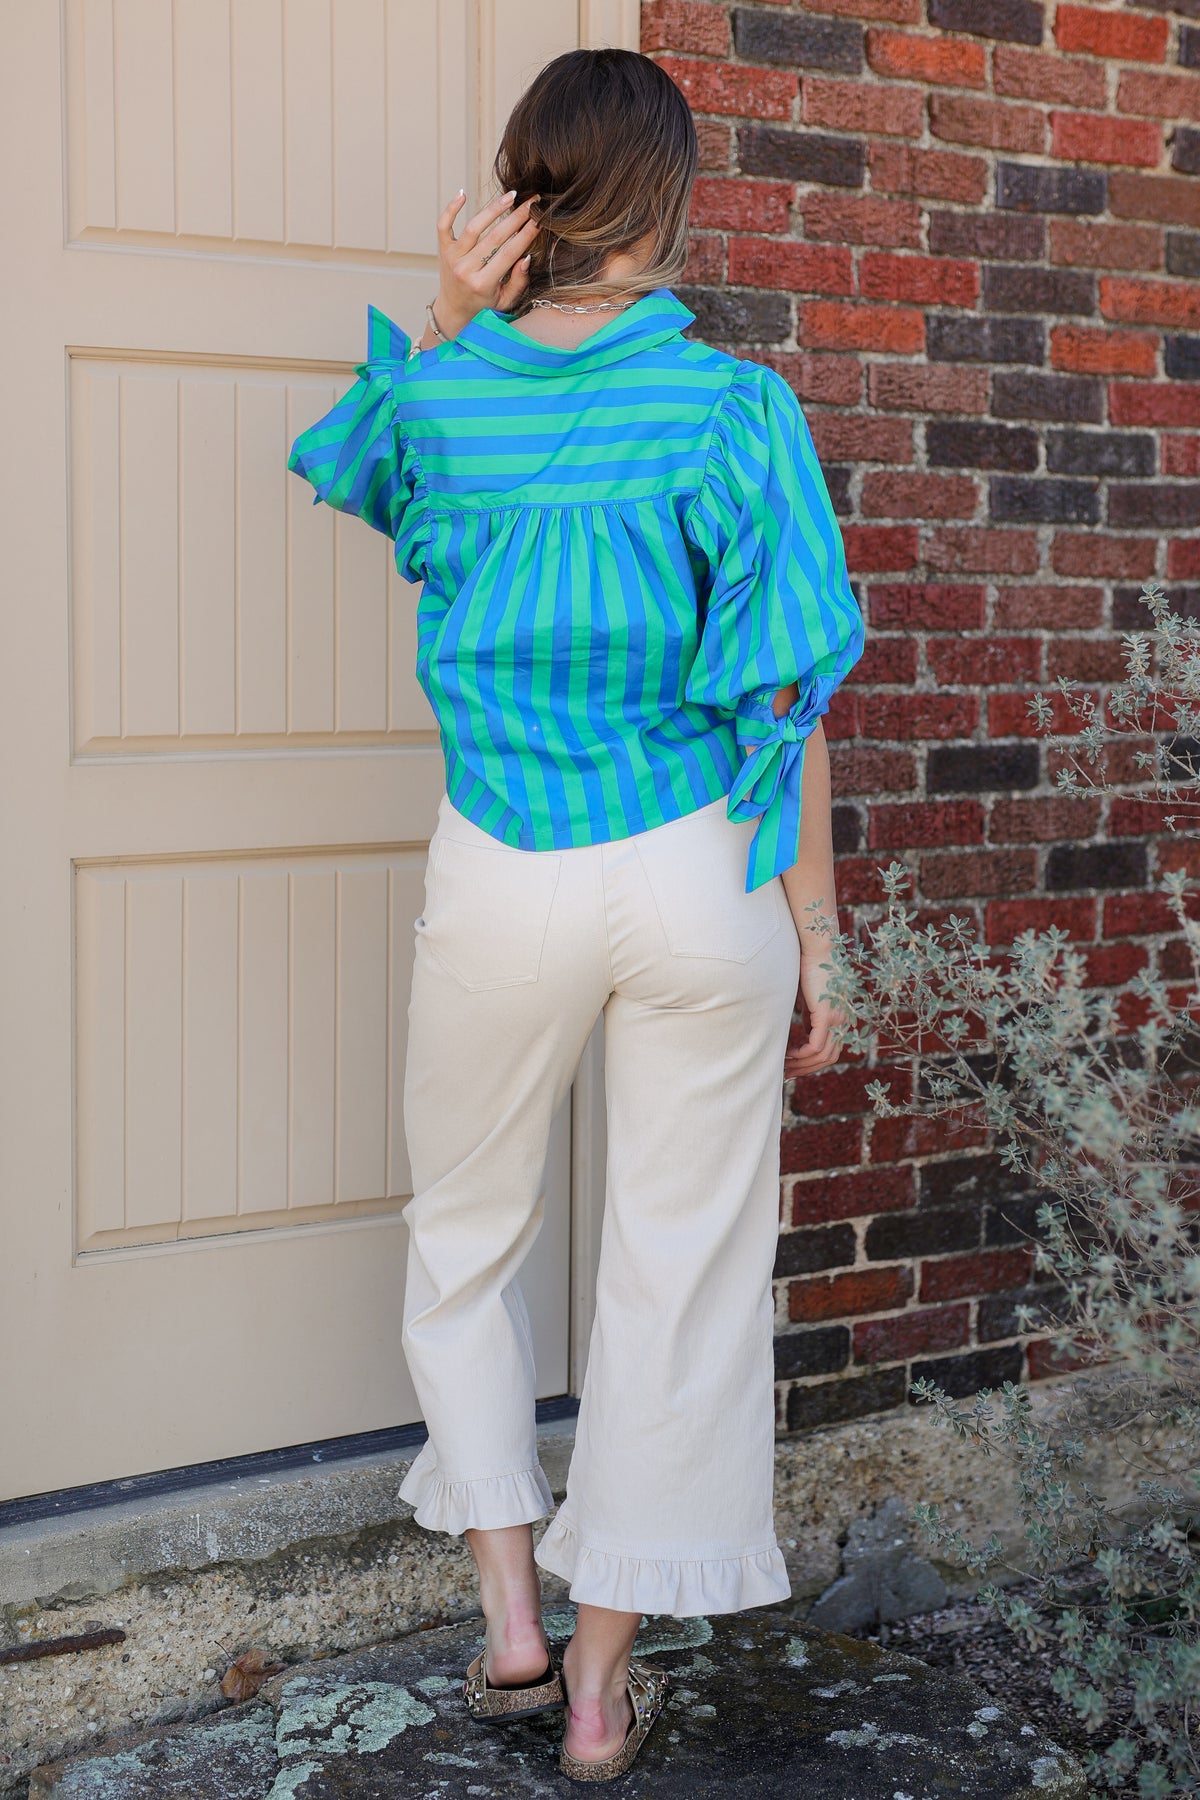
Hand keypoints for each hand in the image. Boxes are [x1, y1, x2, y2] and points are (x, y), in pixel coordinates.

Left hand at [432, 188, 539, 337]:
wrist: (454, 312)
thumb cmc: (484, 307)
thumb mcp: (505, 302)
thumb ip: (518, 282)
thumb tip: (526, 257)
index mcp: (482, 284)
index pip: (508, 254)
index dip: (525, 235)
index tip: (539, 220)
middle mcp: (465, 269)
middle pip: (494, 237)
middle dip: (516, 218)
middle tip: (532, 203)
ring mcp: (452, 258)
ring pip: (474, 227)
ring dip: (493, 209)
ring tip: (511, 196)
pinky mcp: (443, 250)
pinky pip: (444, 225)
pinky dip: (451, 208)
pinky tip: (463, 194)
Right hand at [785, 954, 846, 1075]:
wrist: (817, 949)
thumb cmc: (810, 968)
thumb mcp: (809, 999)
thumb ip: (810, 1016)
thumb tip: (802, 1031)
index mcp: (840, 1019)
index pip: (830, 1050)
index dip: (813, 1063)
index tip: (794, 1066)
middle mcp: (842, 1022)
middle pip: (829, 1058)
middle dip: (807, 1069)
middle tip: (787, 1073)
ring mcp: (837, 1019)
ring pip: (823, 1056)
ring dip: (803, 1065)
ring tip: (784, 1065)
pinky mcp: (827, 1015)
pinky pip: (816, 1046)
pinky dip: (802, 1054)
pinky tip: (789, 1054)